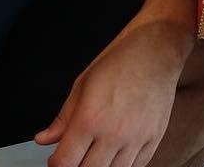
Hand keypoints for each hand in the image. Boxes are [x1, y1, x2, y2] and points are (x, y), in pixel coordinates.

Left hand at [35, 18, 189, 166]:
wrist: (159, 48)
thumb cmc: (122, 60)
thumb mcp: (83, 83)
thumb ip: (63, 117)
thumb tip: (44, 139)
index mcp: (91, 118)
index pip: (64, 164)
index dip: (55, 165)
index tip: (57, 159)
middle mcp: (115, 132)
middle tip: (77, 157)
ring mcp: (138, 137)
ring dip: (102, 166)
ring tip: (98, 154)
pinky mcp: (155, 136)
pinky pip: (137, 166)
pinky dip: (124, 165)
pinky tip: (118, 153)